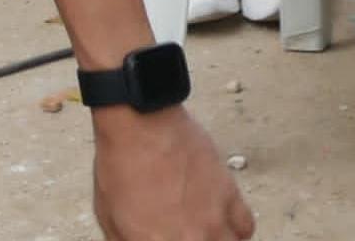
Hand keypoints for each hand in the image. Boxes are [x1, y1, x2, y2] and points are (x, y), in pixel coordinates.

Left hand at [88, 104, 256, 239]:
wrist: (140, 125)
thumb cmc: (120, 164)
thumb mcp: (109, 217)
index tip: (164, 239)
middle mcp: (190, 240)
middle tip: (184, 234)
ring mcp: (213, 221)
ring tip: (204, 234)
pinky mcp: (229, 196)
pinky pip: (245, 228)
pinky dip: (236, 231)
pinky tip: (222, 225)